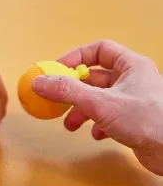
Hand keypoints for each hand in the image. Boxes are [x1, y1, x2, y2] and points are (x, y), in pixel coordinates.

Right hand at [32, 40, 162, 174]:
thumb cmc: (147, 120)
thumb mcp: (100, 103)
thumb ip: (67, 91)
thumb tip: (39, 82)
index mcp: (131, 66)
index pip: (99, 50)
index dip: (76, 57)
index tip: (56, 70)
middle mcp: (133, 80)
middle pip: (95, 77)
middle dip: (74, 91)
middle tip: (57, 101)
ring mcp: (134, 102)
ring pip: (100, 100)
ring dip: (81, 111)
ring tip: (71, 125)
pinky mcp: (135, 122)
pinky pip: (109, 118)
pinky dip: (97, 125)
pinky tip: (95, 135)